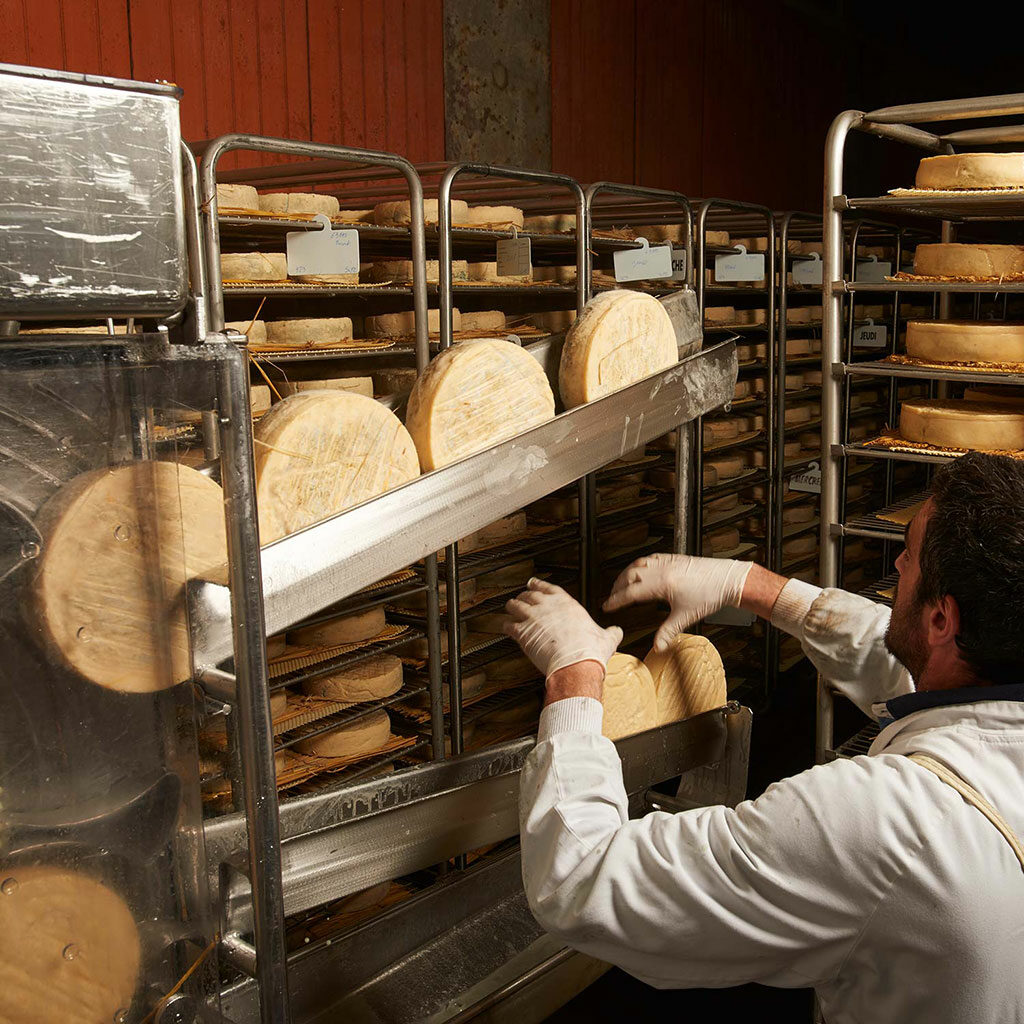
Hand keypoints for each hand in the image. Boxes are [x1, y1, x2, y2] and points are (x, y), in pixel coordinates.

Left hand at [503, 578, 622, 678]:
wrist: (576, 663)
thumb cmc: (589, 650)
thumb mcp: (607, 638)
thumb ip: (611, 632)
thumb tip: (617, 632)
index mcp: (566, 604)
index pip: (548, 588)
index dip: (539, 584)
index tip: (534, 583)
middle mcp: (547, 607)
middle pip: (529, 594)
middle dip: (524, 595)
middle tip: (521, 596)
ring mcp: (533, 618)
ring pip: (515, 605)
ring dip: (511, 606)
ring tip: (509, 607)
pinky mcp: (523, 633)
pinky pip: (508, 625)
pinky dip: (505, 626)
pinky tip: (505, 627)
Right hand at [603, 554, 752, 651]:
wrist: (729, 579)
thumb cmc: (711, 594)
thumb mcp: (686, 616)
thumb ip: (668, 631)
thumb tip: (657, 646)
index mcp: (661, 583)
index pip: (630, 592)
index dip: (616, 600)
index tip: (607, 605)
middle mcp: (661, 569)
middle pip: (629, 575)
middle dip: (617, 586)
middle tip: (612, 596)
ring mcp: (668, 562)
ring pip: (638, 564)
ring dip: (627, 573)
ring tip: (622, 582)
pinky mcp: (675, 558)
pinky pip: (650, 558)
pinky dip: (640, 564)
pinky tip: (642, 568)